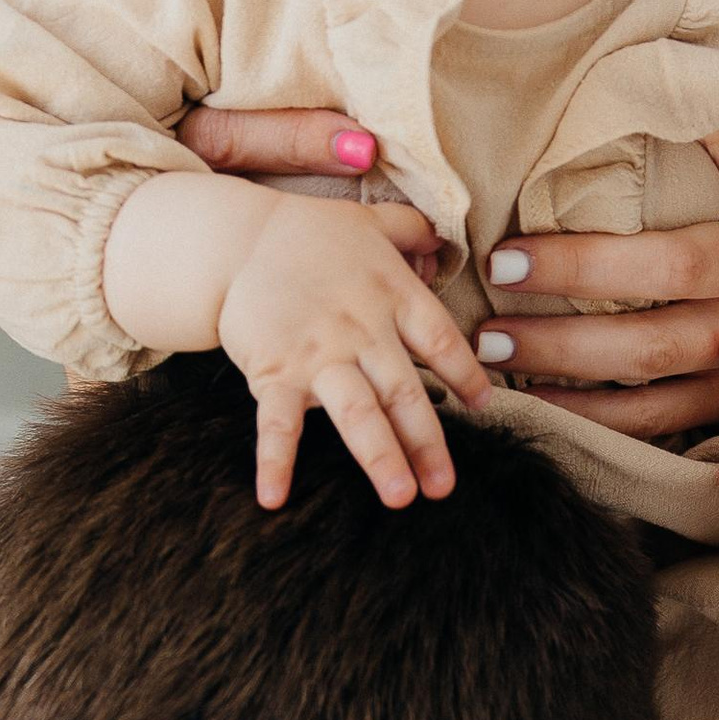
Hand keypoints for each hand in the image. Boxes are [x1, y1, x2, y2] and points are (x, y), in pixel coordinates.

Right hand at [218, 191, 489, 509]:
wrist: (235, 238)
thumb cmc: (309, 234)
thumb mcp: (370, 221)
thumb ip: (412, 232)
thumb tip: (442, 246)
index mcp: (391, 295)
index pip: (440, 339)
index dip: (465, 372)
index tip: (482, 404)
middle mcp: (361, 329)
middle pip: (403, 391)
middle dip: (426, 442)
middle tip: (442, 487)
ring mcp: (317, 354)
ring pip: (356, 411)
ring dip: (378, 455)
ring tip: (400, 497)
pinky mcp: (274, 371)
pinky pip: (276, 422)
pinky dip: (274, 460)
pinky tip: (274, 498)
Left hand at [462, 117, 718, 439]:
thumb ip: (715, 114)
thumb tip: (649, 56)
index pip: (676, 253)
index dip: (588, 263)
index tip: (508, 253)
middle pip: (660, 323)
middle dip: (565, 327)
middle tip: (487, 319)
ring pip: (654, 376)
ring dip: (568, 372)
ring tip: (496, 357)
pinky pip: (661, 420)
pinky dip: (598, 417)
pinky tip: (544, 403)